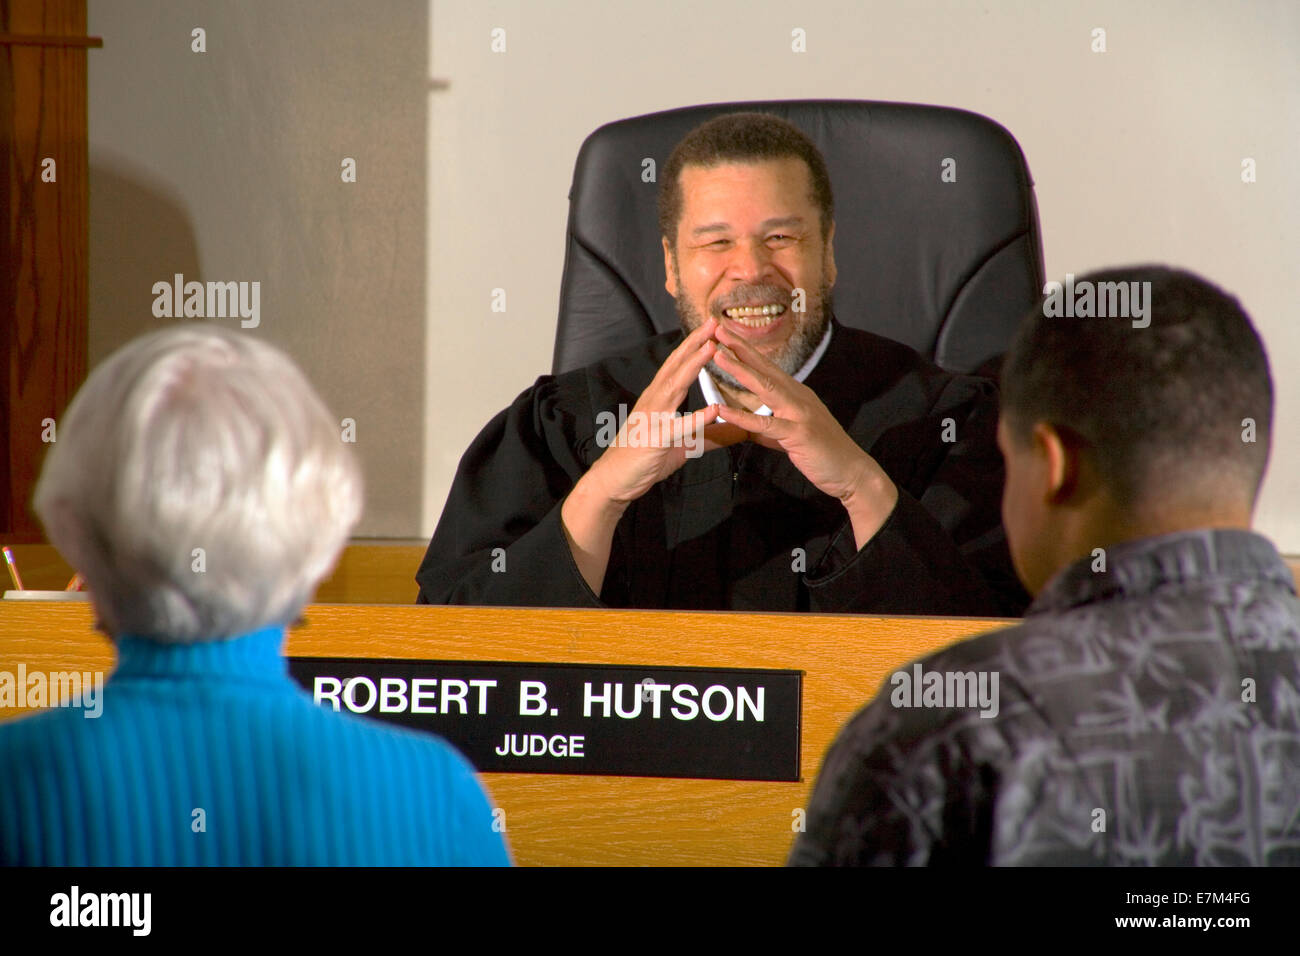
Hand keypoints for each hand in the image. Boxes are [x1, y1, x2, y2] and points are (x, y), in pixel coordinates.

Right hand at [584, 316, 744, 504]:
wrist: (614, 480)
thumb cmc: (645, 458)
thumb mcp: (684, 445)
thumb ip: (710, 436)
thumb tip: (739, 431)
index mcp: (659, 398)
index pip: (678, 365)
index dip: (695, 345)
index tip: (713, 326)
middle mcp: (654, 401)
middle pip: (676, 366)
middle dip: (695, 343)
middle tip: (714, 321)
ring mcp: (653, 418)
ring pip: (675, 386)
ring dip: (693, 366)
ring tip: (712, 348)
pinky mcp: (655, 440)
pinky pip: (678, 427)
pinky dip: (695, 418)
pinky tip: (712, 410)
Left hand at [712, 325, 898, 547]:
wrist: (851, 472)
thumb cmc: (822, 453)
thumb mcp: (790, 436)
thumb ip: (766, 429)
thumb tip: (744, 427)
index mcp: (795, 395)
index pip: (767, 368)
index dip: (746, 351)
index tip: (725, 336)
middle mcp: (798, 398)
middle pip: (765, 368)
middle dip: (740, 348)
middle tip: (717, 329)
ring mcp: (800, 414)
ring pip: (765, 387)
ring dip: (740, 370)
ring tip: (717, 356)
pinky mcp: (798, 434)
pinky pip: (766, 424)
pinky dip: (743, 417)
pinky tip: (723, 410)